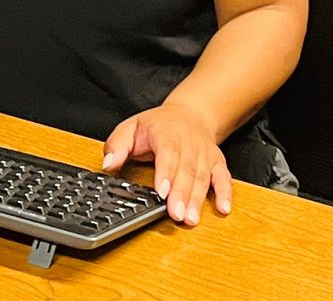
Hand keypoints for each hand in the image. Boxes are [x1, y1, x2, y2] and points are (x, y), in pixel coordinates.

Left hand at [102, 103, 231, 226]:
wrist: (190, 114)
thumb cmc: (157, 125)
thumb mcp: (130, 127)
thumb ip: (117, 146)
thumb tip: (107, 164)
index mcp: (166, 132)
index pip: (167, 152)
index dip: (165, 173)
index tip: (161, 192)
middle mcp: (188, 142)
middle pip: (186, 169)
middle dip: (181, 194)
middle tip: (176, 215)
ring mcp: (205, 153)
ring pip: (203, 177)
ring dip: (198, 199)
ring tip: (191, 219)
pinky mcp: (217, 162)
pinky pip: (224, 178)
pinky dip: (225, 193)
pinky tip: (223, 209)